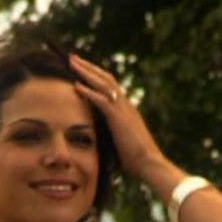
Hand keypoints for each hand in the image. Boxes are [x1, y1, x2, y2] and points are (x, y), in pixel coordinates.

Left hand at [69, 54, 166, 178]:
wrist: (150, 164)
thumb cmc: (137, 160)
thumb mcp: (122, 142)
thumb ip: (113, 135)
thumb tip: (102, 139)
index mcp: (127, 110)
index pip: (110, 86)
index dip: (96, 76)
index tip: (83, 69)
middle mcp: (126, 105)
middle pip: (106, 78)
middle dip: (88, 67)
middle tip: (73, 57)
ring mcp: (123, 110)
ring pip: (103, 84)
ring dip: (86, 72)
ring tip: (72, 63)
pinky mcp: (118, 118)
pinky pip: (101, 100)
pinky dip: (88, 91)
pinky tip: (76, 86)